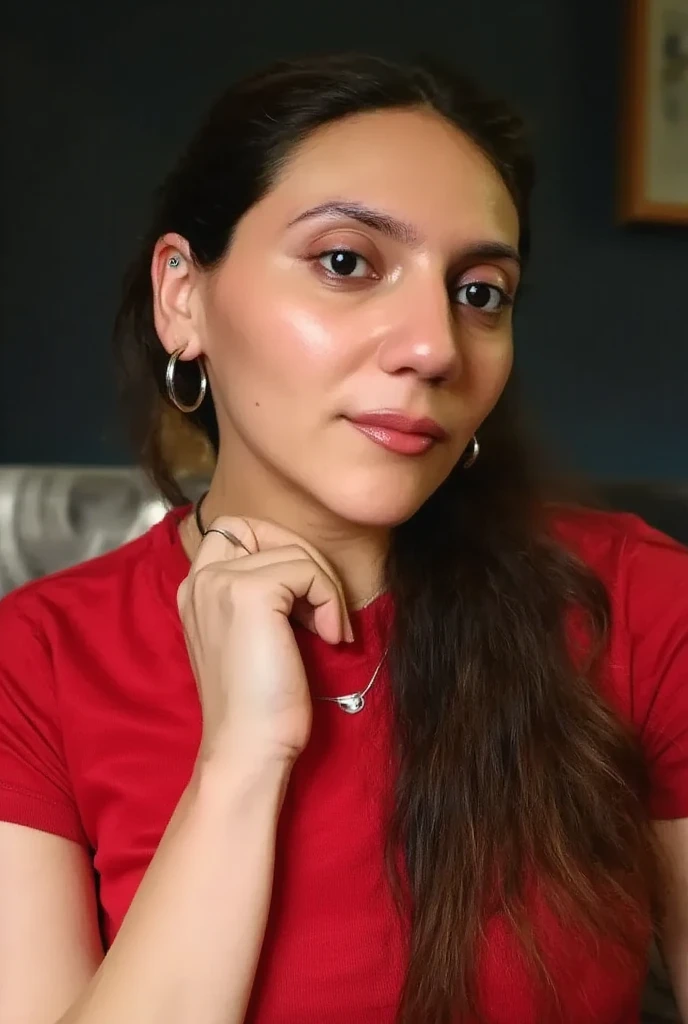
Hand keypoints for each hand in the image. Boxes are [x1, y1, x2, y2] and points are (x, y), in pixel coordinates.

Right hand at [177, 516, 352, 766]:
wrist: (248, 747)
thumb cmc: (258, 703)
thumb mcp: (251, 636)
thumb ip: (261, 596)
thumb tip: (304, 569)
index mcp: (196, 589)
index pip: (238, 529)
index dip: (278, 548)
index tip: (300, 597)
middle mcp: (200, 579)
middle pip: (265, 529)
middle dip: (307, 562)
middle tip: (325, 611)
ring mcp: (222, 583)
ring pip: (295, 551)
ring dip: (325, 588)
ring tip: (329, 631)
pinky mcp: (250, 593)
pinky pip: (308, 571)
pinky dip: (330, 600)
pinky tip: (330, 637)